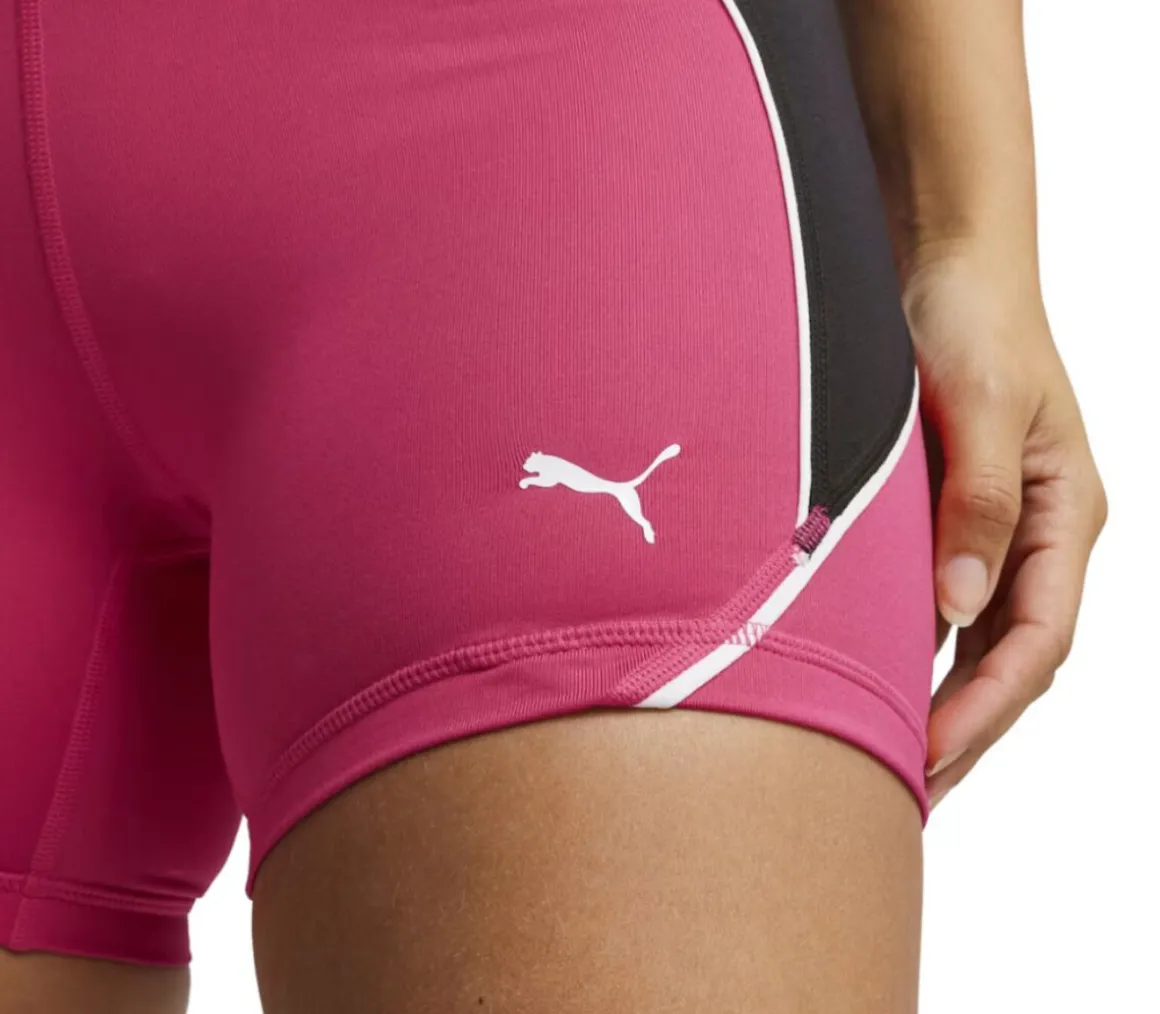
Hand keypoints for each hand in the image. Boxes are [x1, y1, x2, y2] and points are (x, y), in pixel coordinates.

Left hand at [903, 248, 1107, 808]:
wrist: (945, 261)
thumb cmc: (976, 318)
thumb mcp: (985, 405)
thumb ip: (979, 504)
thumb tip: (960, 607)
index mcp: (1067, 514)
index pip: (1037, 640)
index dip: (987, 707)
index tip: (930, 757)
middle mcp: (1034, 532)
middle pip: (1008, 657)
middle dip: (964, 726)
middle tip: (906, 793)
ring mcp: (990, 526)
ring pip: (971, 638)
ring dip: (935, 697)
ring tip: (883, 757)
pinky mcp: (946, 513)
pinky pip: (934, 600)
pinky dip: (909, 648)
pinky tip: (870, 678)